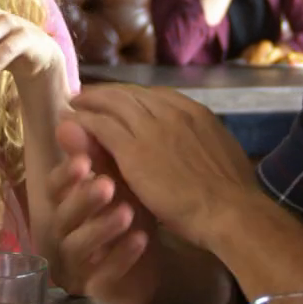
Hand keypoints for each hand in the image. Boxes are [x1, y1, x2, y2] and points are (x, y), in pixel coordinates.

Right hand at [47, 119, 163, 303]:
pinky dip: (122, 256)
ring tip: (127, 212)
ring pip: (77, 247)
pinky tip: (141, 240)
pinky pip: (103, 275)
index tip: (84, 161)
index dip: (65, 175)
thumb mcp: (119, 179)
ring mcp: (78, 264)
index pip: (53, 188)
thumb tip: (68, 119)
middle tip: (107, 184)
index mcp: (65, 203)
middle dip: (83, 200)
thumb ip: (96, 154)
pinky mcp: (97, 288)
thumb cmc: (130, 209)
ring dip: (101, 228)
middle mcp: (64, 234)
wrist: (156, 257)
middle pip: (61, 217)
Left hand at [68, 86, 254, 246]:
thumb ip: (202, 145)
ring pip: (112, 103)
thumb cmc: (231, 196)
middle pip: (132, 93)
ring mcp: (152, 128)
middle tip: (89, 95)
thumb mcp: (220, 156)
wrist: (229, 211)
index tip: (122, 101)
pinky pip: (100, 125)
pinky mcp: (133, 149)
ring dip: (91, 100)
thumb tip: (199, 147)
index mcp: (195, 113)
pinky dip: (84, 120)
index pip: (157, 95)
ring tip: (75, 103)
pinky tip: (71, 121)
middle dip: (108, 92)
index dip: (134, 97)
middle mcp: (173, 111)